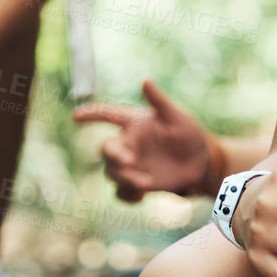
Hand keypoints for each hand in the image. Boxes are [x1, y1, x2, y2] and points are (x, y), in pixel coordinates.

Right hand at [72, 78, 211, 200]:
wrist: (200, 163)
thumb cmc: (188, 134)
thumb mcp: (177, 117)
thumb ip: (159, 101)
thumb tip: (145, 80)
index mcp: (133, 123)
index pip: (107, 115)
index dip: (91, 114)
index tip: (76, 116)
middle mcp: (127, 143)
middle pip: (106, 150)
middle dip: (113, 156)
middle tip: (129, 161)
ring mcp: (131, 166)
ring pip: (112, 174)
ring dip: (125, 179)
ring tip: (146, 183)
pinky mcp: (136, 184)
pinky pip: (122, 193)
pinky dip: (128, 196)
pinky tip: (142, 196)